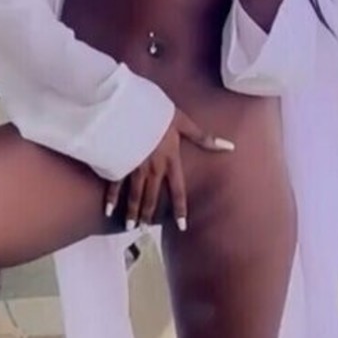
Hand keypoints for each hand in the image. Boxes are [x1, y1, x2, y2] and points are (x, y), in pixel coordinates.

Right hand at [104, 108, 234, 231]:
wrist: (130, 108)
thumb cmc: (158, 113)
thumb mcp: (184, 122)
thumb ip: (204, 138)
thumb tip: (229, 147)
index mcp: (170, 161)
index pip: (178, 191)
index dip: (180, 209)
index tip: (181, 226)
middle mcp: (153, 169)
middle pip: (152, 197)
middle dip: (148, 215)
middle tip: (145, 229)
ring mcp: (134, 167)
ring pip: (134, 196)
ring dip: (132, 212)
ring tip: (131, 226)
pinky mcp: (118, 162)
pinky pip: (114, 185)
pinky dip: (111, 199)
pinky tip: (108, 211)